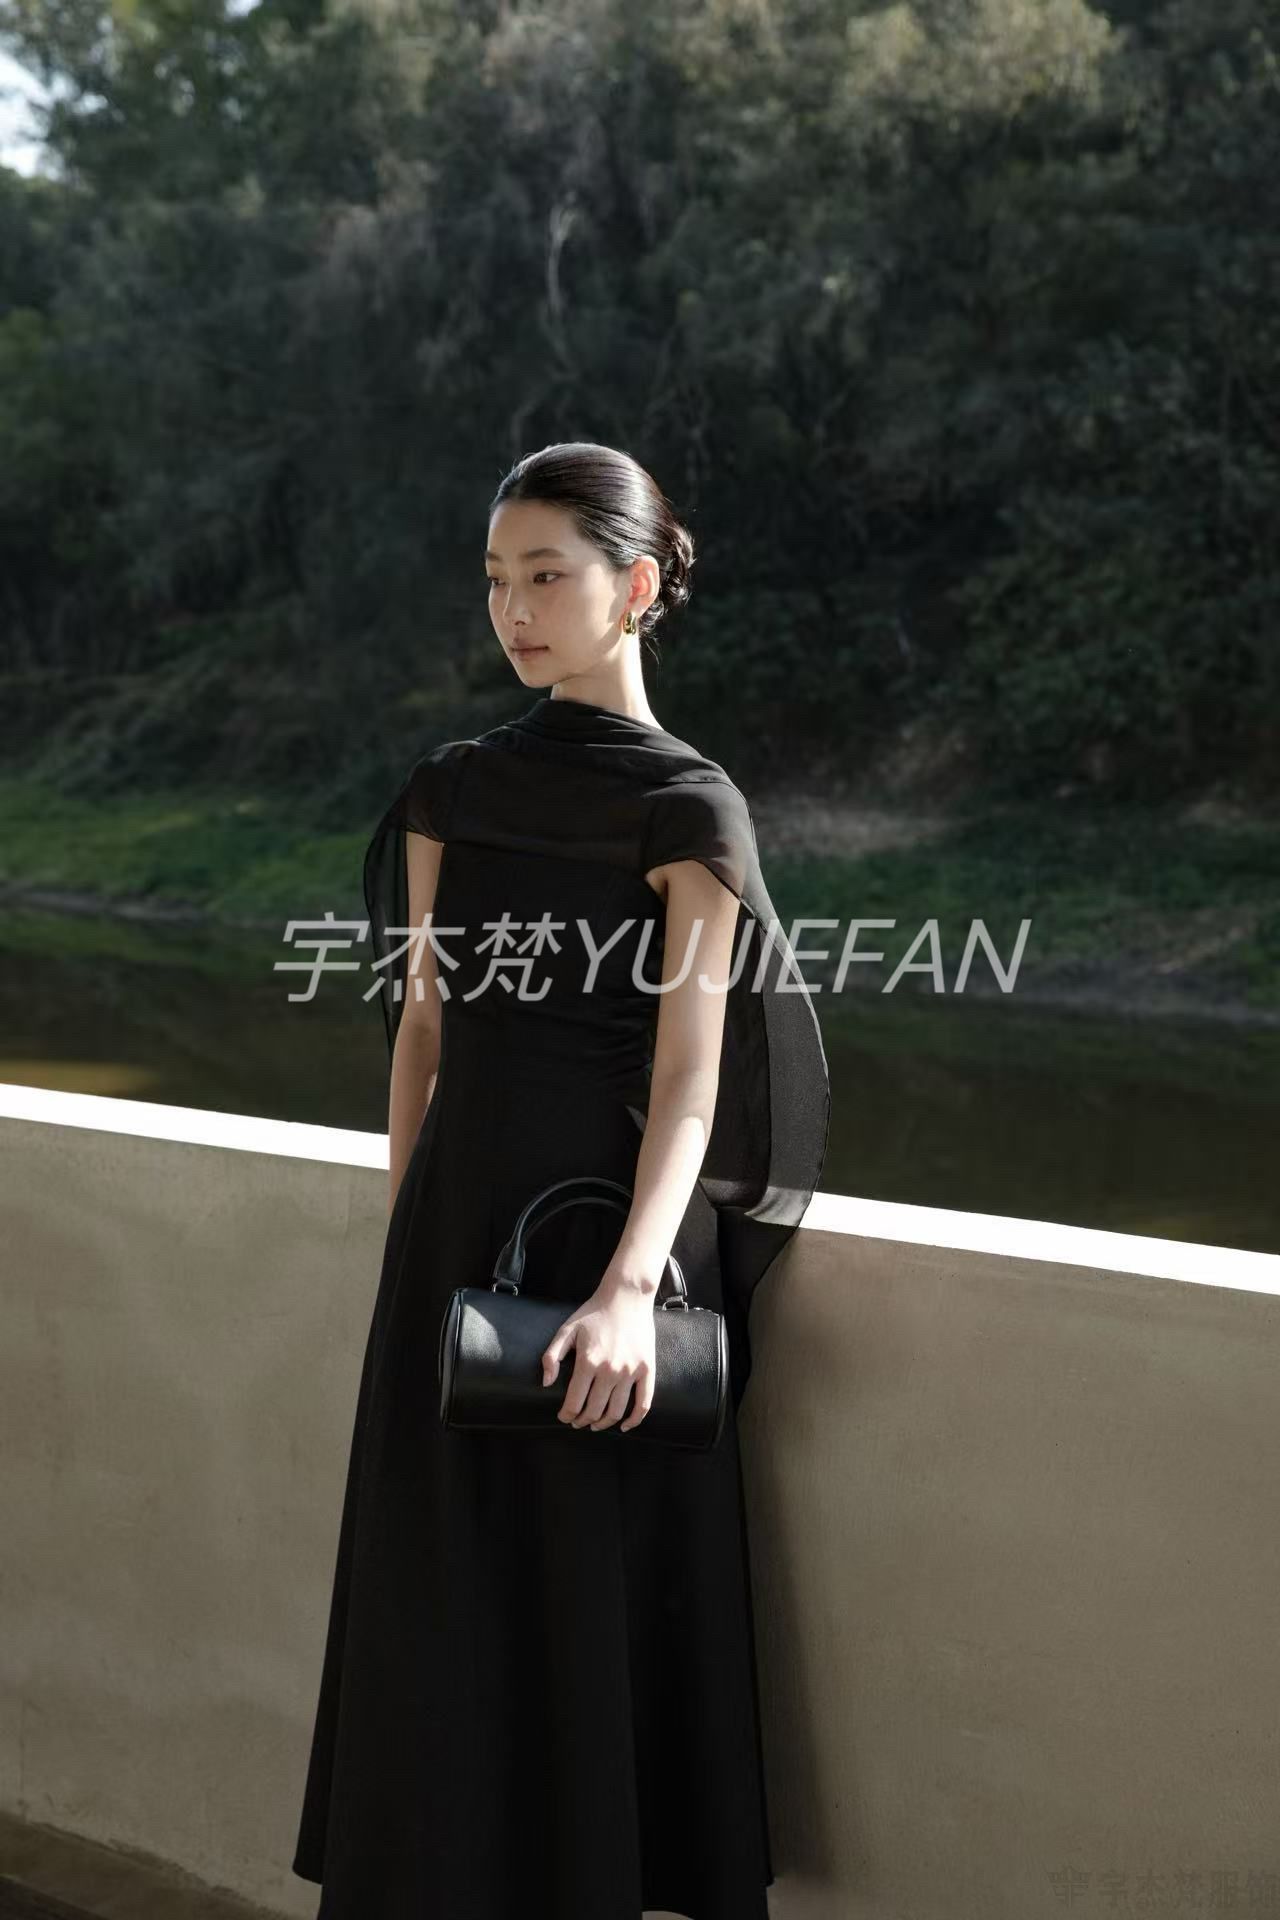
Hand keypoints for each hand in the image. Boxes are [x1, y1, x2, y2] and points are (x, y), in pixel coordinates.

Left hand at [541, 1274, 657, 1432]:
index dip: (567, 1415)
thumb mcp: (567, 1330)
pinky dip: (634, 1420)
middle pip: (594, 1410)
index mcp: (588, 1361)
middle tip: (577, 1422)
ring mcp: (630, 1371)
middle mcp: (610, 1370)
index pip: (574, 1402)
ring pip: (616, 1411)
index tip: (564, 1417)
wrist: (627, 1297)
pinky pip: (643, 1403)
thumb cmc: (594, 1313)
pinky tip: (624, 1426)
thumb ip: (551, 1356)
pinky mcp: (647, 1369)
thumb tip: (546, 1383)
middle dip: (582, 1420)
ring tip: (595, 1424)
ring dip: (603, 1423)